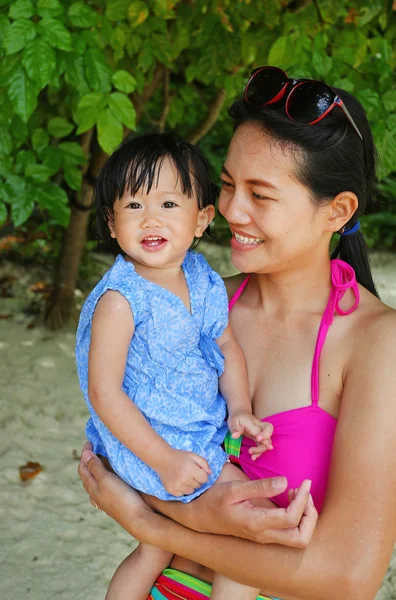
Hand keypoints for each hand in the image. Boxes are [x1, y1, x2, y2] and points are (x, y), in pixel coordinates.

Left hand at [78, 442, 151, 538]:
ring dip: (99, 469)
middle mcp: (97, 494)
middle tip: (96, 446)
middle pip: (89, 475)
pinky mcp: (118, 500)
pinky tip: (115, 475)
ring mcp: (107, 499)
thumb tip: (85, 453)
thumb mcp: (106, 479)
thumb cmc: (122, 498)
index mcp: (92, 488)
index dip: (85, 454)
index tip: (90, 441)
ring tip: (104, 457)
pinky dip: (108, 476)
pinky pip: (108, 485)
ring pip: (99, 482)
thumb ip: (95, 467)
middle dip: (90, 460)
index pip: (83, 469)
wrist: (139, 518)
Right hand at [158, 449, 211, 496]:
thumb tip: (210, 473)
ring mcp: (177, 486)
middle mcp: (184, 479)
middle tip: (189, 473)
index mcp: (191, 469)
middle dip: (196, 480)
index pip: (204, 479)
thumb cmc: (180, 456)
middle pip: (198, 486)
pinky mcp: (171, 490)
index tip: (197, 471)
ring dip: (190, 486)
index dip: (202, 475)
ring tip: (184, 478)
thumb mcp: (193, 456)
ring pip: (191, 491)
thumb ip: (204, 463)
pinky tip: (178, 482)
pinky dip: (182, 490)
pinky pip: (182, 495)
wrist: (163, 459)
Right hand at [193, 476, 316, 546]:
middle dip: (311, 517)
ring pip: (298, 538)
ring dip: (306, 518)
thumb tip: (285, 482)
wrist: (201, 517)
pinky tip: (290, 498)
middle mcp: (263, 535)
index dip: (303, 500)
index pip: (291, 518)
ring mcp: (264, 537)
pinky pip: (290, 533)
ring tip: (299, 494)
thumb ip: (260, 487)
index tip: (304, 482)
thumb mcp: (234, 489)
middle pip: (301, 538)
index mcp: (256, 522)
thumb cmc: (215, 500)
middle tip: (306, 493)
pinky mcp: (265, 534)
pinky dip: (298, 518)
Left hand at [228, 411, 273, 457]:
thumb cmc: (236, 418)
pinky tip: (253, 457)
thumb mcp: (232, 422)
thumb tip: (234, 436)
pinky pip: (263, 444)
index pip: (262, 428)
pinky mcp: (259, 437)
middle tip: (254, 449)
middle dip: (266, 442)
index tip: (258, 439)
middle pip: (269, 431)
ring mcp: (260, 432)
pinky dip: (259, 452)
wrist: (240, 414)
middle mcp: (259, 427)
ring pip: (267, 440)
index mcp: (253, 423)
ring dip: (261, 450)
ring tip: (252, 456)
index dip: (263, 435)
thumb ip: (234, 429)